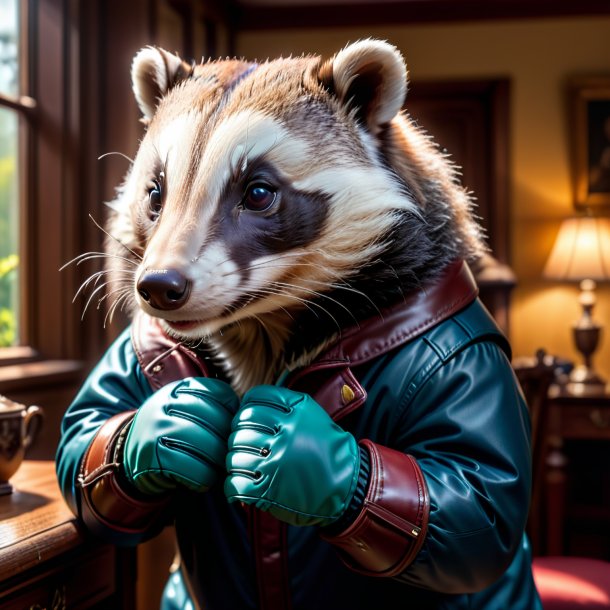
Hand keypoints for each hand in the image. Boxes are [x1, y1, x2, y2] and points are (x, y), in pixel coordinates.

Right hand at [123, 377, 238, 494]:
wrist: (130, 456)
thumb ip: (211, 403)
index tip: (232, 428)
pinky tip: (202, 478)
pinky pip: (194, 469)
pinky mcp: (154, 455)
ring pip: (209, 447)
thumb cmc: (171, 432)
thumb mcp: (185, 407)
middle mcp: (167, 403)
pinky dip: (204, 478)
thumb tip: (248, 413)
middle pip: (218, 422)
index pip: (221, 394)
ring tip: (217, 467)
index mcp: (180, 388)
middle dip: (228, 441)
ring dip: (218, 462)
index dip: (232, 414)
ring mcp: (158, 428)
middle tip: (230, 454)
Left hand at [224, 386, 359, 526]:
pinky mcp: (269, 489)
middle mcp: (286, 433)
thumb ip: (285, 406)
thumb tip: (248, 405)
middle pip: (241, 426)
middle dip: (237, 435)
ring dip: (234, 460)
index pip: (255, 399)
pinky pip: (235, 482)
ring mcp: (276, 461)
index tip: (247, 418)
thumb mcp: (312, 416)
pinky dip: (233, 484)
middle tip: (244, 444)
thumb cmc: (326, 449)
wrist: (346, 485)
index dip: (246, 409)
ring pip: (235, 453)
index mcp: (296, 411)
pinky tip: (241, 483)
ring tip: (243, 465)